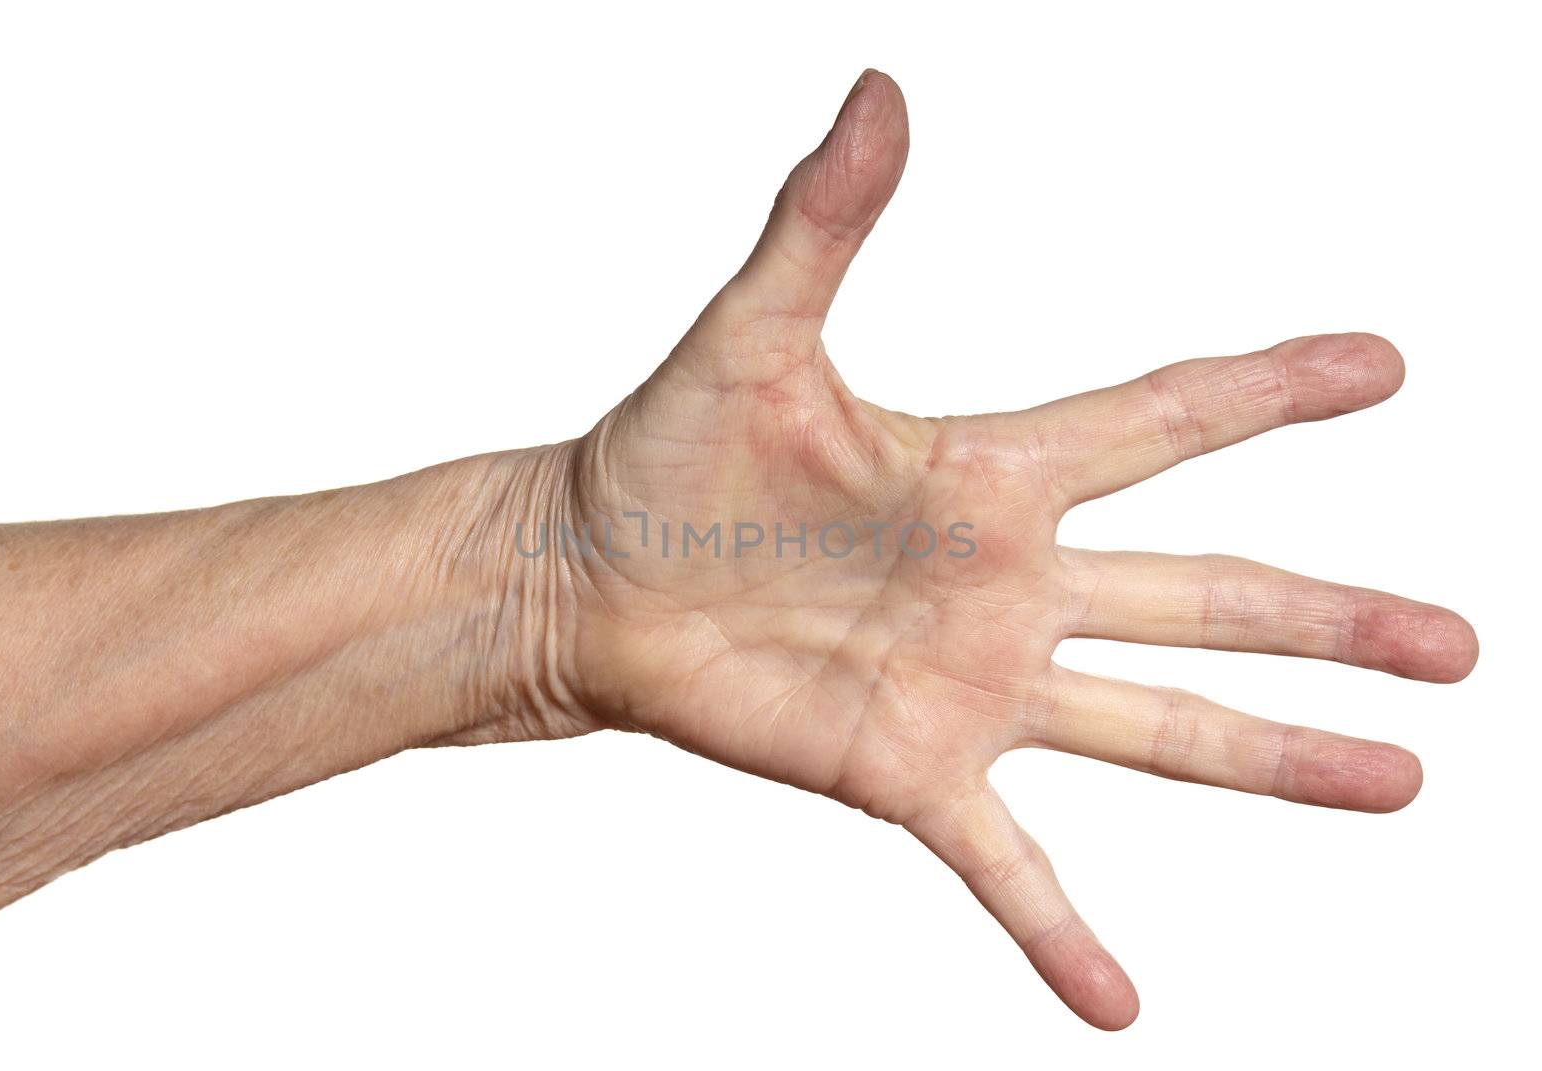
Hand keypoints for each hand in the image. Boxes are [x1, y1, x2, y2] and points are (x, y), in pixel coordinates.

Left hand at [527, 70, 1477, 1027]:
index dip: (1269, 391)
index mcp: (990, 472)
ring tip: (1397, 780)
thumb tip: (878, 89)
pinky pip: (1006, 861)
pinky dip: (1059, 931)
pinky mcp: (908, 769)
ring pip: (1154, 725)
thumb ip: (823, 221)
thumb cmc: (666, 453)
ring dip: (1274, 759)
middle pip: (1205, 596)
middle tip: (1456, 641)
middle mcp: (1009, 582)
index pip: (1161, 422)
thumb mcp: (754, 333)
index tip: (1381, 364)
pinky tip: (1120, 1004)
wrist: (591, 575)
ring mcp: (971, 685)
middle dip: (1331, 616)